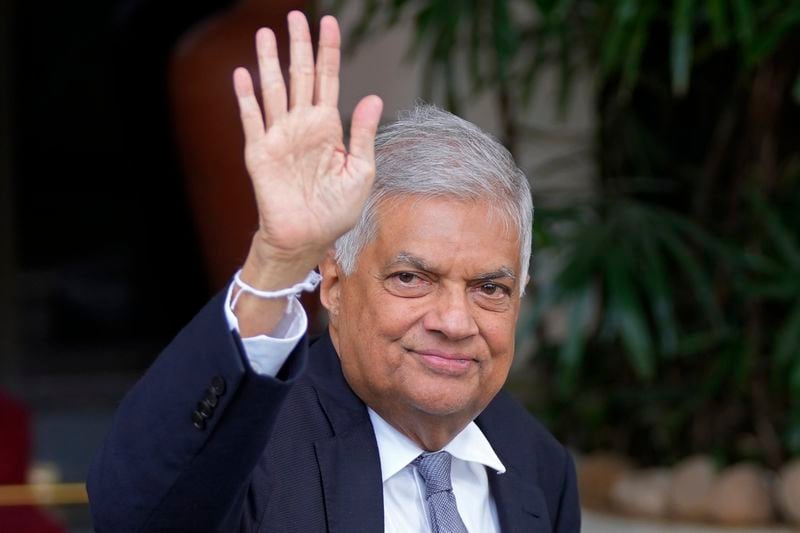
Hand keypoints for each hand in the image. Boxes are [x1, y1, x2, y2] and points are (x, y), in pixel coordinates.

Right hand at [233, 12, 382, 274]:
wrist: (308, 238)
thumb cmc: (336, 210)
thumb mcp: (360, 172)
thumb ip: (362, 134)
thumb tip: (373, 97)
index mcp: (328, 128)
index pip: (328, 80)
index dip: (328, 52)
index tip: (330, 24)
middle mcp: (302, 125)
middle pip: (300, 76)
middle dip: (298, 46)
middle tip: (295, 16)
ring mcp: (280, 136)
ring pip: (273, 90)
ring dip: (269, 62)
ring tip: (265, 34)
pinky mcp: (260, 153)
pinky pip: (252, 120)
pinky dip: (246, 97)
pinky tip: (242, 74)